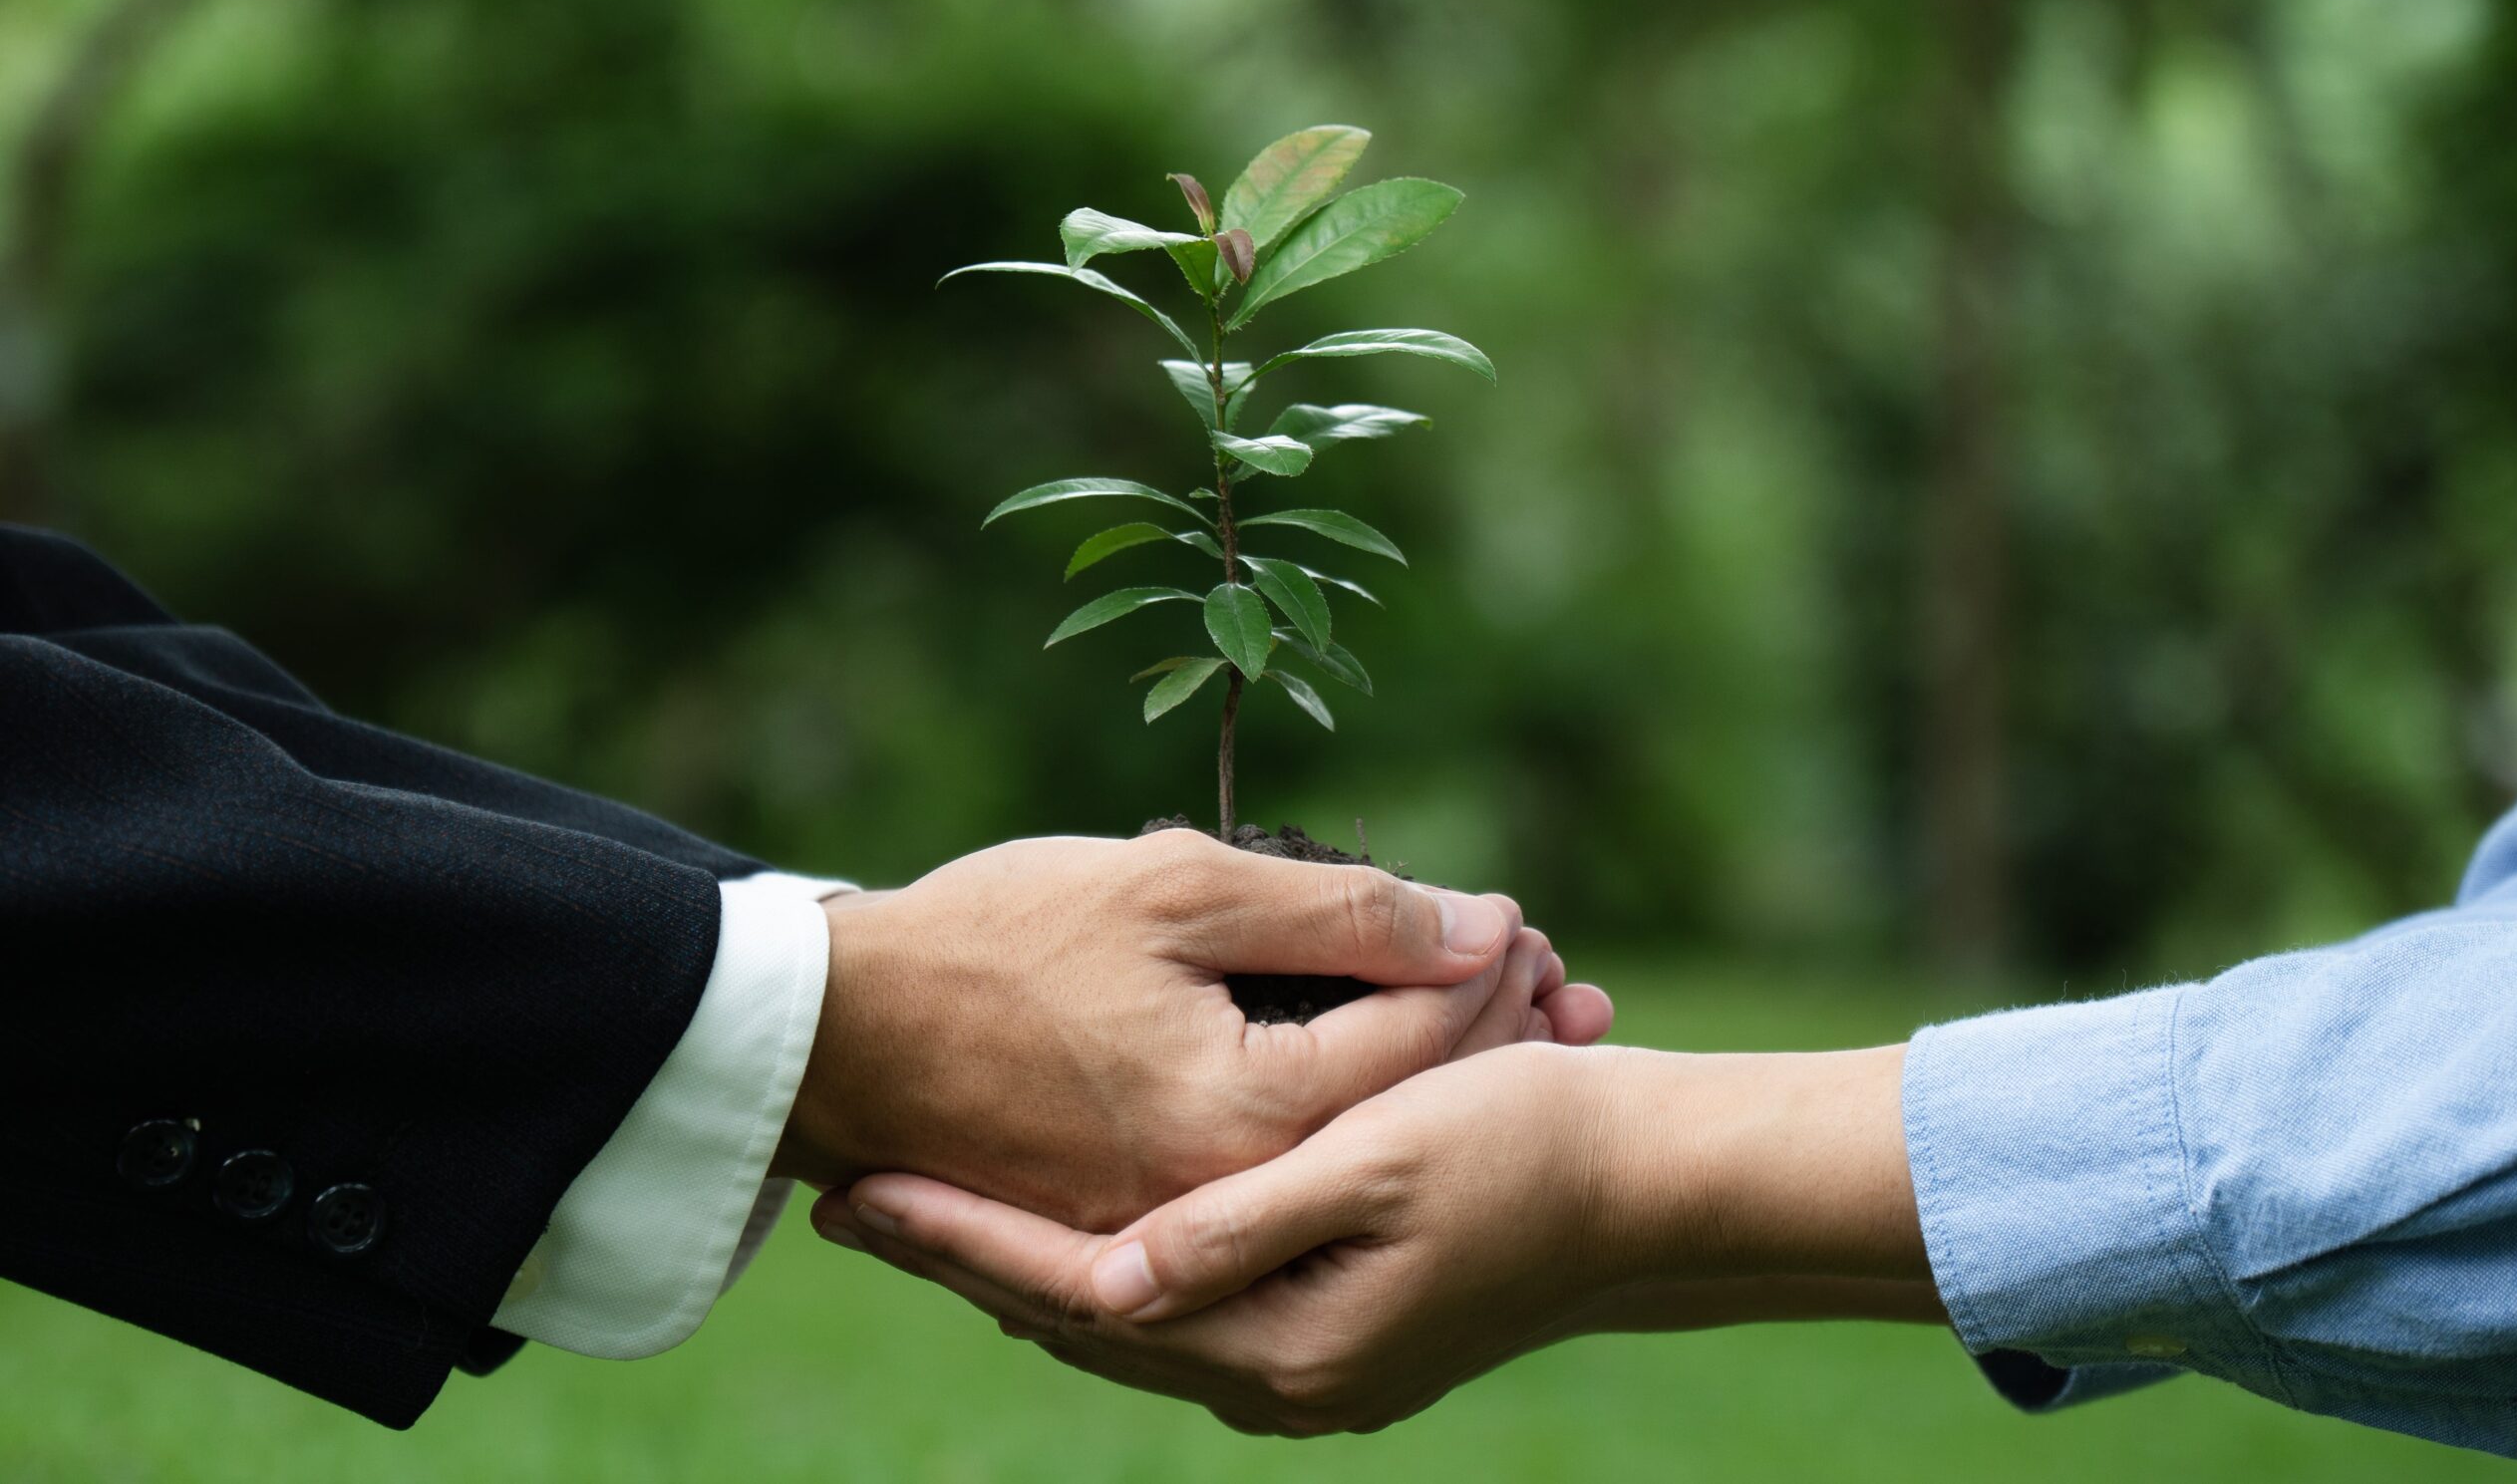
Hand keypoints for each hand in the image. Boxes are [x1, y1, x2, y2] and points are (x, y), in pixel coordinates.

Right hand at [770, 828, 1610, 1231]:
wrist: (829, 1035)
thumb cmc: (991, 939)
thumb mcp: (1171, 885)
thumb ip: (1335, 915)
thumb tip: (1475, 926)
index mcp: (1240, 1124)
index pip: (1412, 1047)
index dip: (1480, 969)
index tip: (1525, 919)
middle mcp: (1225, 1207)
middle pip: (1402, 1122)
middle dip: (1486, 1045)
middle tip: (1560, 985)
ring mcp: (1179, 1237)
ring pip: (1348, 1162)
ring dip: (1434, 1089)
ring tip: (1505, 1027)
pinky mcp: (1138, 1236)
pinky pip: (1275, 1191)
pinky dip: (1344, 1133)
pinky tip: (1385, 1088)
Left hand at [817, 1042, 1938, 1435]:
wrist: (1653, 1188)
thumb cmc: (1526, 1146)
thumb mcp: (1377, 1162)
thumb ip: (1236, 1227)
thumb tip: (1105, 1281)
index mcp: (1284, 1348)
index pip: (1075, 1299)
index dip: (958, 1240)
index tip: (857, 1193)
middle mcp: (1282, 1382)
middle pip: (1080, 1325)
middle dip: (964, 1257)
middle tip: (852, 1198)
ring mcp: (1308, 1369)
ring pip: (1124, 1324)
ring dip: (1022, 1265)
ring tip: (924, 1210)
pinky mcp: (1332, 1336)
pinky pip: (1180, 1310)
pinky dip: (1105, 1268)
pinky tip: (1064, 1229)